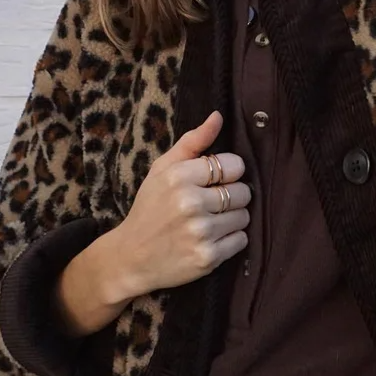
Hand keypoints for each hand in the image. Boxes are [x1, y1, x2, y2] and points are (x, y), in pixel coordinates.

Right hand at [108, 110, 250, 298]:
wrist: (131, 258)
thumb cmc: (150, 208)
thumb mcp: (162, 170)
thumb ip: (192, 142)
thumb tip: (218, 116)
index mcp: (179, 176)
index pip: (233, 165)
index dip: (229, 172)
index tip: (216, 180)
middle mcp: (191, 203)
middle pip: (243, 192)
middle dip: (233, 196)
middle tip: (213, 204)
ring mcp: (200, 232)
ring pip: (244, 216)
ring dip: (233, 219)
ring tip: (211, 222)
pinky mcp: (208, 258)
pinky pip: (241, 240)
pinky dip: (231, 240)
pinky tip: (211, 239)